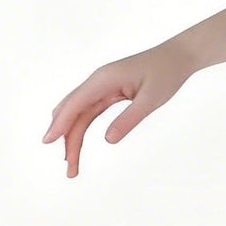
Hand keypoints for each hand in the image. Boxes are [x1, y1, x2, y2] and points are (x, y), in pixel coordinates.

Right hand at [42, 40, 196, 178]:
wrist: (177, 56)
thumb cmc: (166, 74)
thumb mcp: (151, 100)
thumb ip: (129, 119)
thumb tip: (108, 140)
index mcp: (104, 79)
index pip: (76, 103)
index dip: (61, 123)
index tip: (47, 141)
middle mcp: (97, 81)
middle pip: (72, 112)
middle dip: (66, 139)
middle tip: (70, 169)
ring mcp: (100, 86)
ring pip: (78, 114)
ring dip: (72, 137)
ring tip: (72, 164)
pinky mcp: (107, 92)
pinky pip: (88, 111)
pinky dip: (80, 128)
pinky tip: (74, 143)